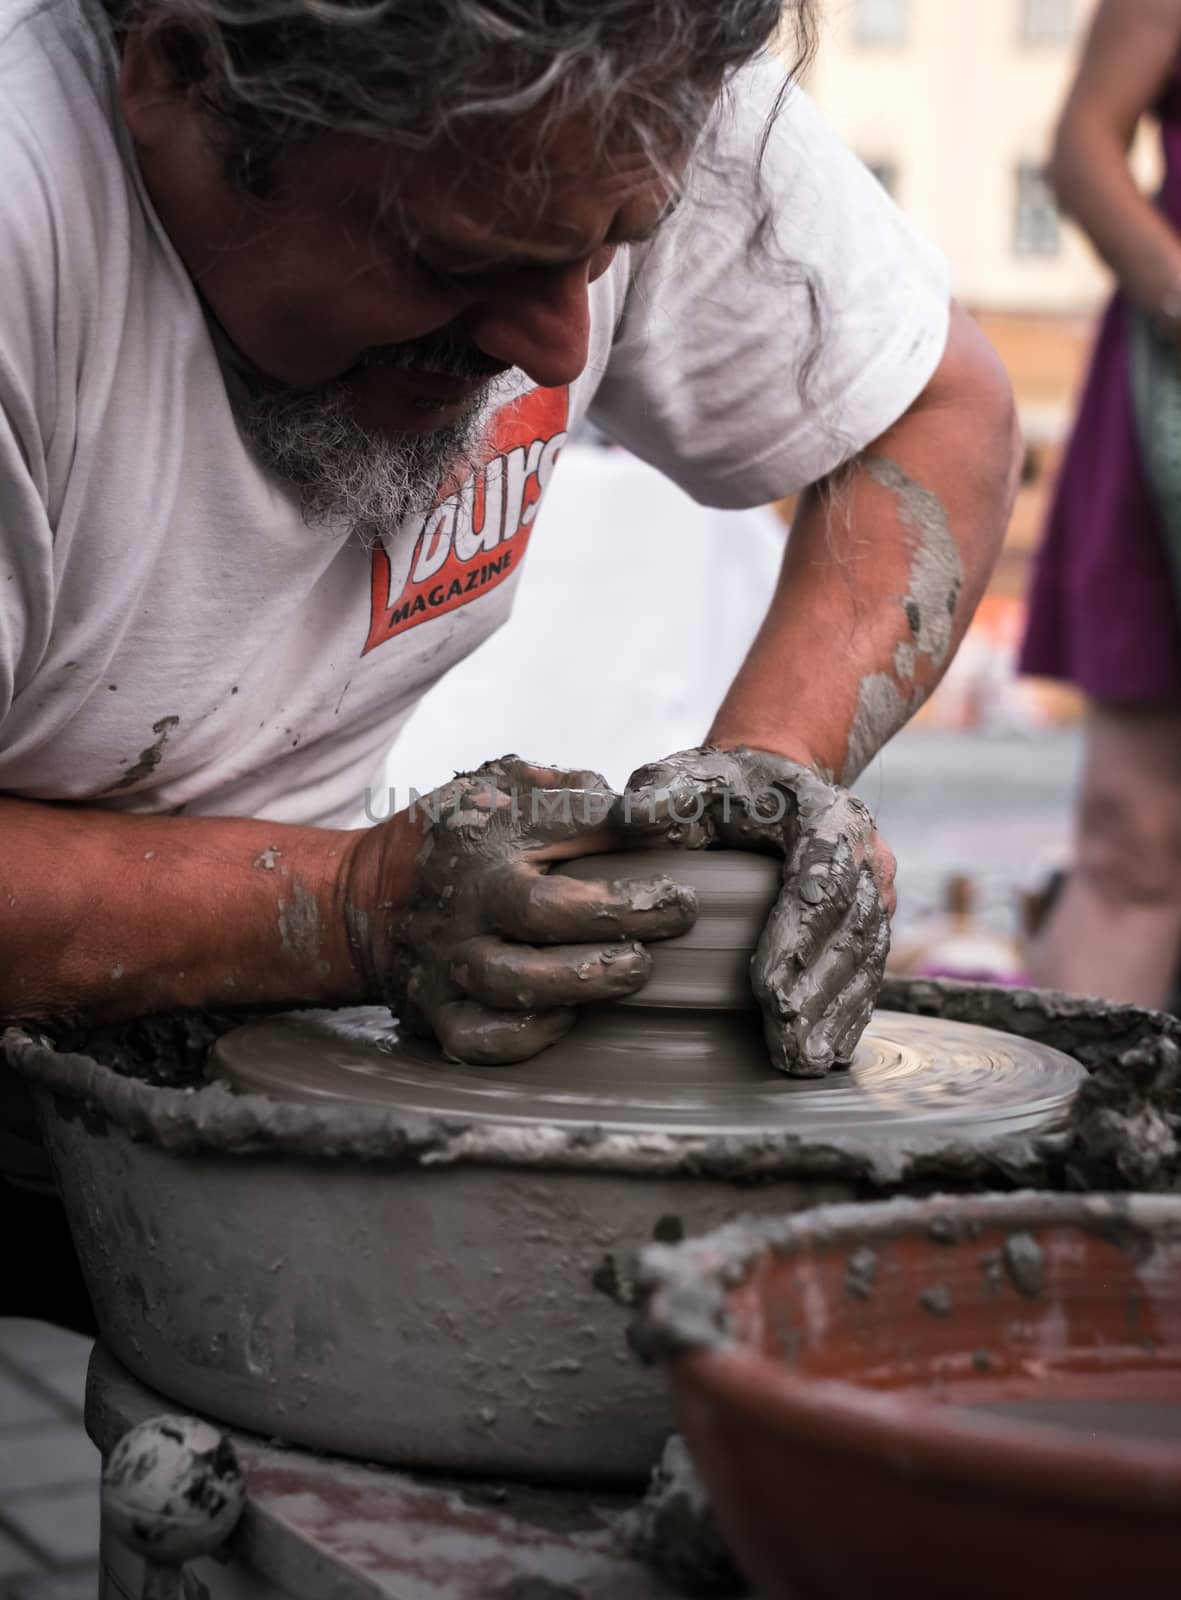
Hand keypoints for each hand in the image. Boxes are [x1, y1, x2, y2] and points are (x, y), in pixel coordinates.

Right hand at [343, 756, 696, 1063]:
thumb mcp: (515, 792)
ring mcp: (445, 958)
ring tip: (633, 970)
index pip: (567, 833)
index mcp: (488, 837)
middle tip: (671, 921)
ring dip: (582, 981)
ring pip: (510, 982)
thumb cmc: (468, 837)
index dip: (630, 846)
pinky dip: (524, 1037)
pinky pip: (475, 1039)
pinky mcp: (433, 1009)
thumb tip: (670, 824)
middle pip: (539, 914)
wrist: (369, 894)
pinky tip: (567, 1018)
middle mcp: (463, 899)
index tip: (681, 880)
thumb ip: (585, 799)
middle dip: (616, 921)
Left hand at [618, 746, 894, 1076]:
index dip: (797, 936)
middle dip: (817, 993)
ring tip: (805, 1063)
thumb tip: (630, 817)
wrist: (779, 784)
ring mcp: (875, 892)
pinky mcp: (873, 922)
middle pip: (848, 930)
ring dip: (836, 1013)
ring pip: (864, 958)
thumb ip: (664, 794)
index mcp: (829, 816)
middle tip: (787, 1044)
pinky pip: (868, 971)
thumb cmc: (731, 788)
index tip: (768, 991)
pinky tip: (827, 1054)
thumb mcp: (695, 779)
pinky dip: (849, 1014)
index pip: (820, 879)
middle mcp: (865, 855)